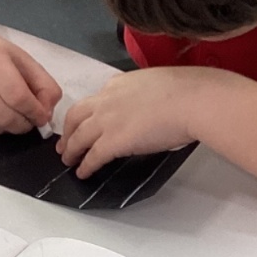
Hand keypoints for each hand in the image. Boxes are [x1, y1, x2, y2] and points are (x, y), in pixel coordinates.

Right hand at [0, 29, 60, 133]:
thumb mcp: (22, 59)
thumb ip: (43, 84)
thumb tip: (47, 114)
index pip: (18, 97)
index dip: (35, 111)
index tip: (42, 116)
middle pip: (6, 117)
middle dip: (25, 123)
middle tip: (30, 118)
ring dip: (11, 127)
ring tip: (14, 113)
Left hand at [57, 67, 213, 176]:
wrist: (191, 101)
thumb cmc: (187, 93)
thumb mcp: (159, 84)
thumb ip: (147, 94)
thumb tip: (154, 106)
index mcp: (119, 83)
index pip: (97, 98)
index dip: (89, 112)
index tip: (88, 120)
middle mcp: (107, 99)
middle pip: (76, 115)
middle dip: (68, 130)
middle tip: (65, 142)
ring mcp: (107, 120)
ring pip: (78, 137)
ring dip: (70, 150)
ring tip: (68, 160)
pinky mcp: (112, 142)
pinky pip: (91, 156)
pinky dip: (84, 165)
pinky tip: (82, 172)